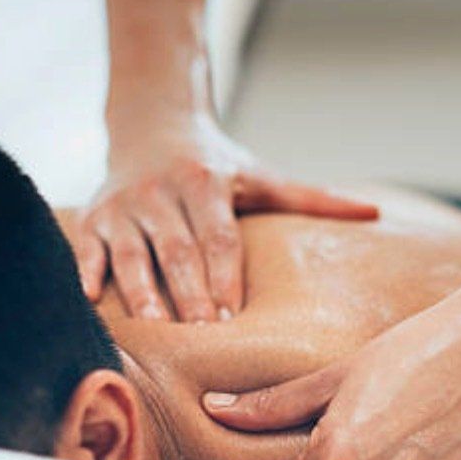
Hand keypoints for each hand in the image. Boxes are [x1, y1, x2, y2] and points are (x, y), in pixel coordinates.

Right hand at [73, 114, 377, 318]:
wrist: (151, 123)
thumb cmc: (216, 165)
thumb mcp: (262, 176)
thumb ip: (313, 198)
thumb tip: (374, 212)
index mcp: (205, 183)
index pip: (218, 236)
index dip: (223, 274)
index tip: (231, 315)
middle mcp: (161, 192)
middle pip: (177, 250)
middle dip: (187, 293)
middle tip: (198, 335)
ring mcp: (123, 206)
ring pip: (132, 254)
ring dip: (141, 293)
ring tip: (154, 331)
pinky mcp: (93, 217)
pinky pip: (86, 248)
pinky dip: (87, 273)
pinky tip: (91, 302)